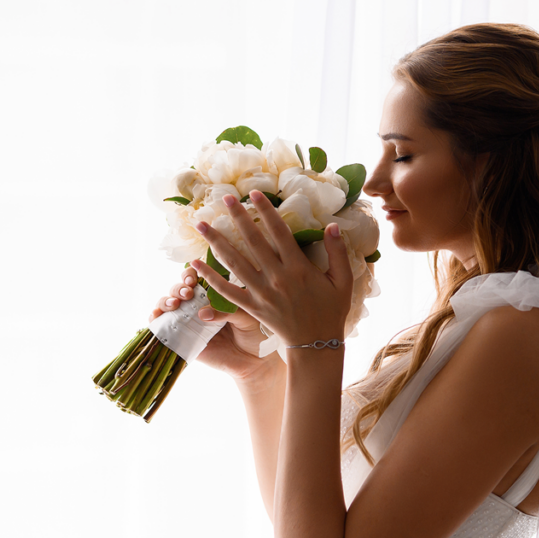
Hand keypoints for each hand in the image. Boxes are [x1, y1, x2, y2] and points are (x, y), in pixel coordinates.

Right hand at [148, 267, 283, 381]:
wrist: (253, 361)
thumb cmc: (255, 333)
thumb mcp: (246, 316)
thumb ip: (227, 311)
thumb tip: (202, 314)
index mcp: (216, 292)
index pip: (199, 275)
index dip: (192, 272)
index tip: (195, 277)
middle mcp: (200, 303)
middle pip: (181, 287)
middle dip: (180, 286)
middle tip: (188, 292)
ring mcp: (189, 319)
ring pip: (168, 302)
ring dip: (167, 299)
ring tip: (176, 304)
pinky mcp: (181, 337)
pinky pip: (162, 325)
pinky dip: (155, 317)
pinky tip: (157, 315)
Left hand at [189, 190, 353, 347]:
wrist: (316, 344)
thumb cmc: (331, 310)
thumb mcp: (343, 281)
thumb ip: (338, 252)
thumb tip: (332, 225)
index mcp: (298, 268)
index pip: (279, 232)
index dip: (266, 211)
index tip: (254, 193)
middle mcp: (277, 277)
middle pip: (252, 241)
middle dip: (238, 218)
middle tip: (225, 198)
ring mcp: (262, 293)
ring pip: (234, 262)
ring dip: (216, 242)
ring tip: (201, 224)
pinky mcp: (252, 307)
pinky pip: (226, 291)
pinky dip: (210, 278)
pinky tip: (196, 264)